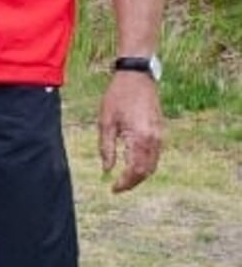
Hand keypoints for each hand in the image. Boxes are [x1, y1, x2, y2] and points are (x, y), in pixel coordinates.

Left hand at [99, 72, 163, 192]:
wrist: (136, 77)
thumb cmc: (117, 96)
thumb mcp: (106, 121)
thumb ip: (107, 147)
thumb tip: (107, 170)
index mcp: (140, 138)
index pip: (135, 170)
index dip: (125, 183)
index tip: (113, 189)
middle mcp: (154, 140)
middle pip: (146, 171)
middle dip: (133, 182)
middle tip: (117, 187)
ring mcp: (160, 135)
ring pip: (153, 164)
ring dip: (139, 175)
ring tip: (124, 179)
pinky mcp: (160, 131)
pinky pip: (155, 155)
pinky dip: (145, 164)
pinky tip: (132, 164)